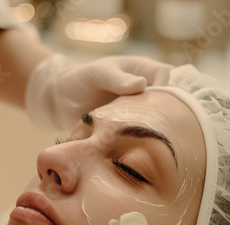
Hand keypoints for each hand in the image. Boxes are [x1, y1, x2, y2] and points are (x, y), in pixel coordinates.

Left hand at [25, 54, 174, 129]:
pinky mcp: (131, 127)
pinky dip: (145, 140)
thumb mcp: (96, 74)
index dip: (168, 88)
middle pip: (170, 99)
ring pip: (159, 118)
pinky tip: (141, 149)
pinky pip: (145, 133)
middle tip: (161, 128)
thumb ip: (117, 79)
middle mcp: (145, 90)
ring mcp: (139, 110)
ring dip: (157, 128)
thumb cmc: (78, 80)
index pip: (167, 76)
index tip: (159, 104)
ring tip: (152, 141)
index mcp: (142, 70)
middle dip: (169, 112)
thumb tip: (142, 84)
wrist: (59, 101)